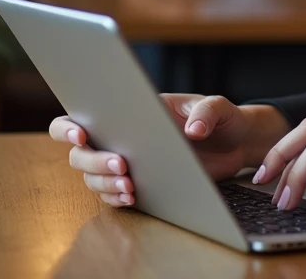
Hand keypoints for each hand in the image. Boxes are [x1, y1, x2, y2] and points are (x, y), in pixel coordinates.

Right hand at [49, 96, 289, 207]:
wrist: (235, 143)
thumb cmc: (220, 118)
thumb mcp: (217, 106)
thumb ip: (206, 113)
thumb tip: (192, 131)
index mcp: (130, 110)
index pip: (83, 114)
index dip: (69, 127)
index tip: (82, 135)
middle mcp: (121, 136)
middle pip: (80, 153)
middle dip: (93, 160)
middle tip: (122, 164)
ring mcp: (127, 162)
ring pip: (92, 177)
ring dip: (105, 183)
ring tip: (130, 186)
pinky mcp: (140, 184)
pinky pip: (113, 195)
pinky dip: (116, 198)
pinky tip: (131, 197)